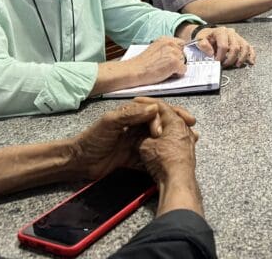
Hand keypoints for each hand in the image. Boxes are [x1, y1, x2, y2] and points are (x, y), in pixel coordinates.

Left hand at [69, 98, 195, 179]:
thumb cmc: (92, 139)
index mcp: (131, 115)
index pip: (156, 111)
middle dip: (178, 127)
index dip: (171, 115)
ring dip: (174, 142)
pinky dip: (164, 157)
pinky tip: (175, 159)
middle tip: (193, 132)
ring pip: (160, 140)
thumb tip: (155, 108)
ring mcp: (136, 143)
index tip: (181, 122)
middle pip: (162, 124)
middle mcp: (136, 127)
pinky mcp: (134, 159)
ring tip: (190, 145)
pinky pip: (152, 157)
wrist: (78, 162)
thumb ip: (131, 114)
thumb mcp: (110, 122)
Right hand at [130, 37, 186, 83]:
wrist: (134, 70)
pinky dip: (177, 74)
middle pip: (183, 54)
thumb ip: (166, 49)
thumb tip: (177, 54)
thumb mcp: (155, 49)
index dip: (177, 53)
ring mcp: (174, 52)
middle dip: (177, 61)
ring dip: (177, 68)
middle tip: (164, 65)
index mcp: (165, 39)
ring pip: (184, 62)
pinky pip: (183, 70)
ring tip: (164, 69)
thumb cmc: (142, 64)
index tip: (172, 58)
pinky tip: (166, 73)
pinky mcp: (175, 62)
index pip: (181, 44)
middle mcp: (170, 43)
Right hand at [138, 102, 197, 183]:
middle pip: (170, 115)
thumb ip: (140, 134)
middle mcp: (184, 128)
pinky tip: (161, 140)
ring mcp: (187, 140)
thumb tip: (138, 133)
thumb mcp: (144, 145)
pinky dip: (167, 136)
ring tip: (153, 124)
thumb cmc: (162, 160)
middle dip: (158, 112)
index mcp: (175, 122)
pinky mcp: (187, 152)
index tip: (136, 100)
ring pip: (174, 127)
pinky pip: (175, 138)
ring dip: (163, 124)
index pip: (160, 106)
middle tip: (146, 109)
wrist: (177, 181)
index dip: (146, 102)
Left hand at [193, 26, 255, 67]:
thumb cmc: (204, 37)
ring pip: (244, 47)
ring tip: (237, 65)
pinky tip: (251, 62)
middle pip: (235, 47)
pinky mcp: (241, 41)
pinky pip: (249, 47)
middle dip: (230, 59)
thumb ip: (203, 45)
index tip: (217, 62)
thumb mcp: (199, 39)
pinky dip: (251, 55)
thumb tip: (211, 53)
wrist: (208, 33)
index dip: (221, 56)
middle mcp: (231, 33)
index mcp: (221, 31)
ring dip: (242, 58)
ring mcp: (237, 36)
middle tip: (224, 65)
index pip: (224, 45)